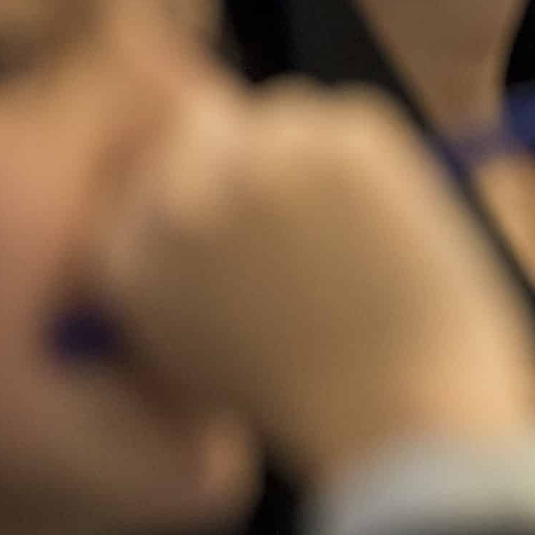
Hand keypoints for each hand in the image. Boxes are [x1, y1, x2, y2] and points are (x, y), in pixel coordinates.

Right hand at [88, 78, 534, 483]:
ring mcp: (262, 163)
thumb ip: (179, 281)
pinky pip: (352, 119)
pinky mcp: (342, 142)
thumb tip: (203, 211)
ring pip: (287, 114)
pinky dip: (379, 162)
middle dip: (253, 154)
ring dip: (318, 154)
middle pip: (206, 123)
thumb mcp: (204, 357)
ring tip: (360, 243)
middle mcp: (179, 201)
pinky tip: (394, 231)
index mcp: (128, 258)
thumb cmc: (323, 409)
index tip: (248, 211)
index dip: (200, 184)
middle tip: (315, 210)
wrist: (406, 421)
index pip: (144, 171)